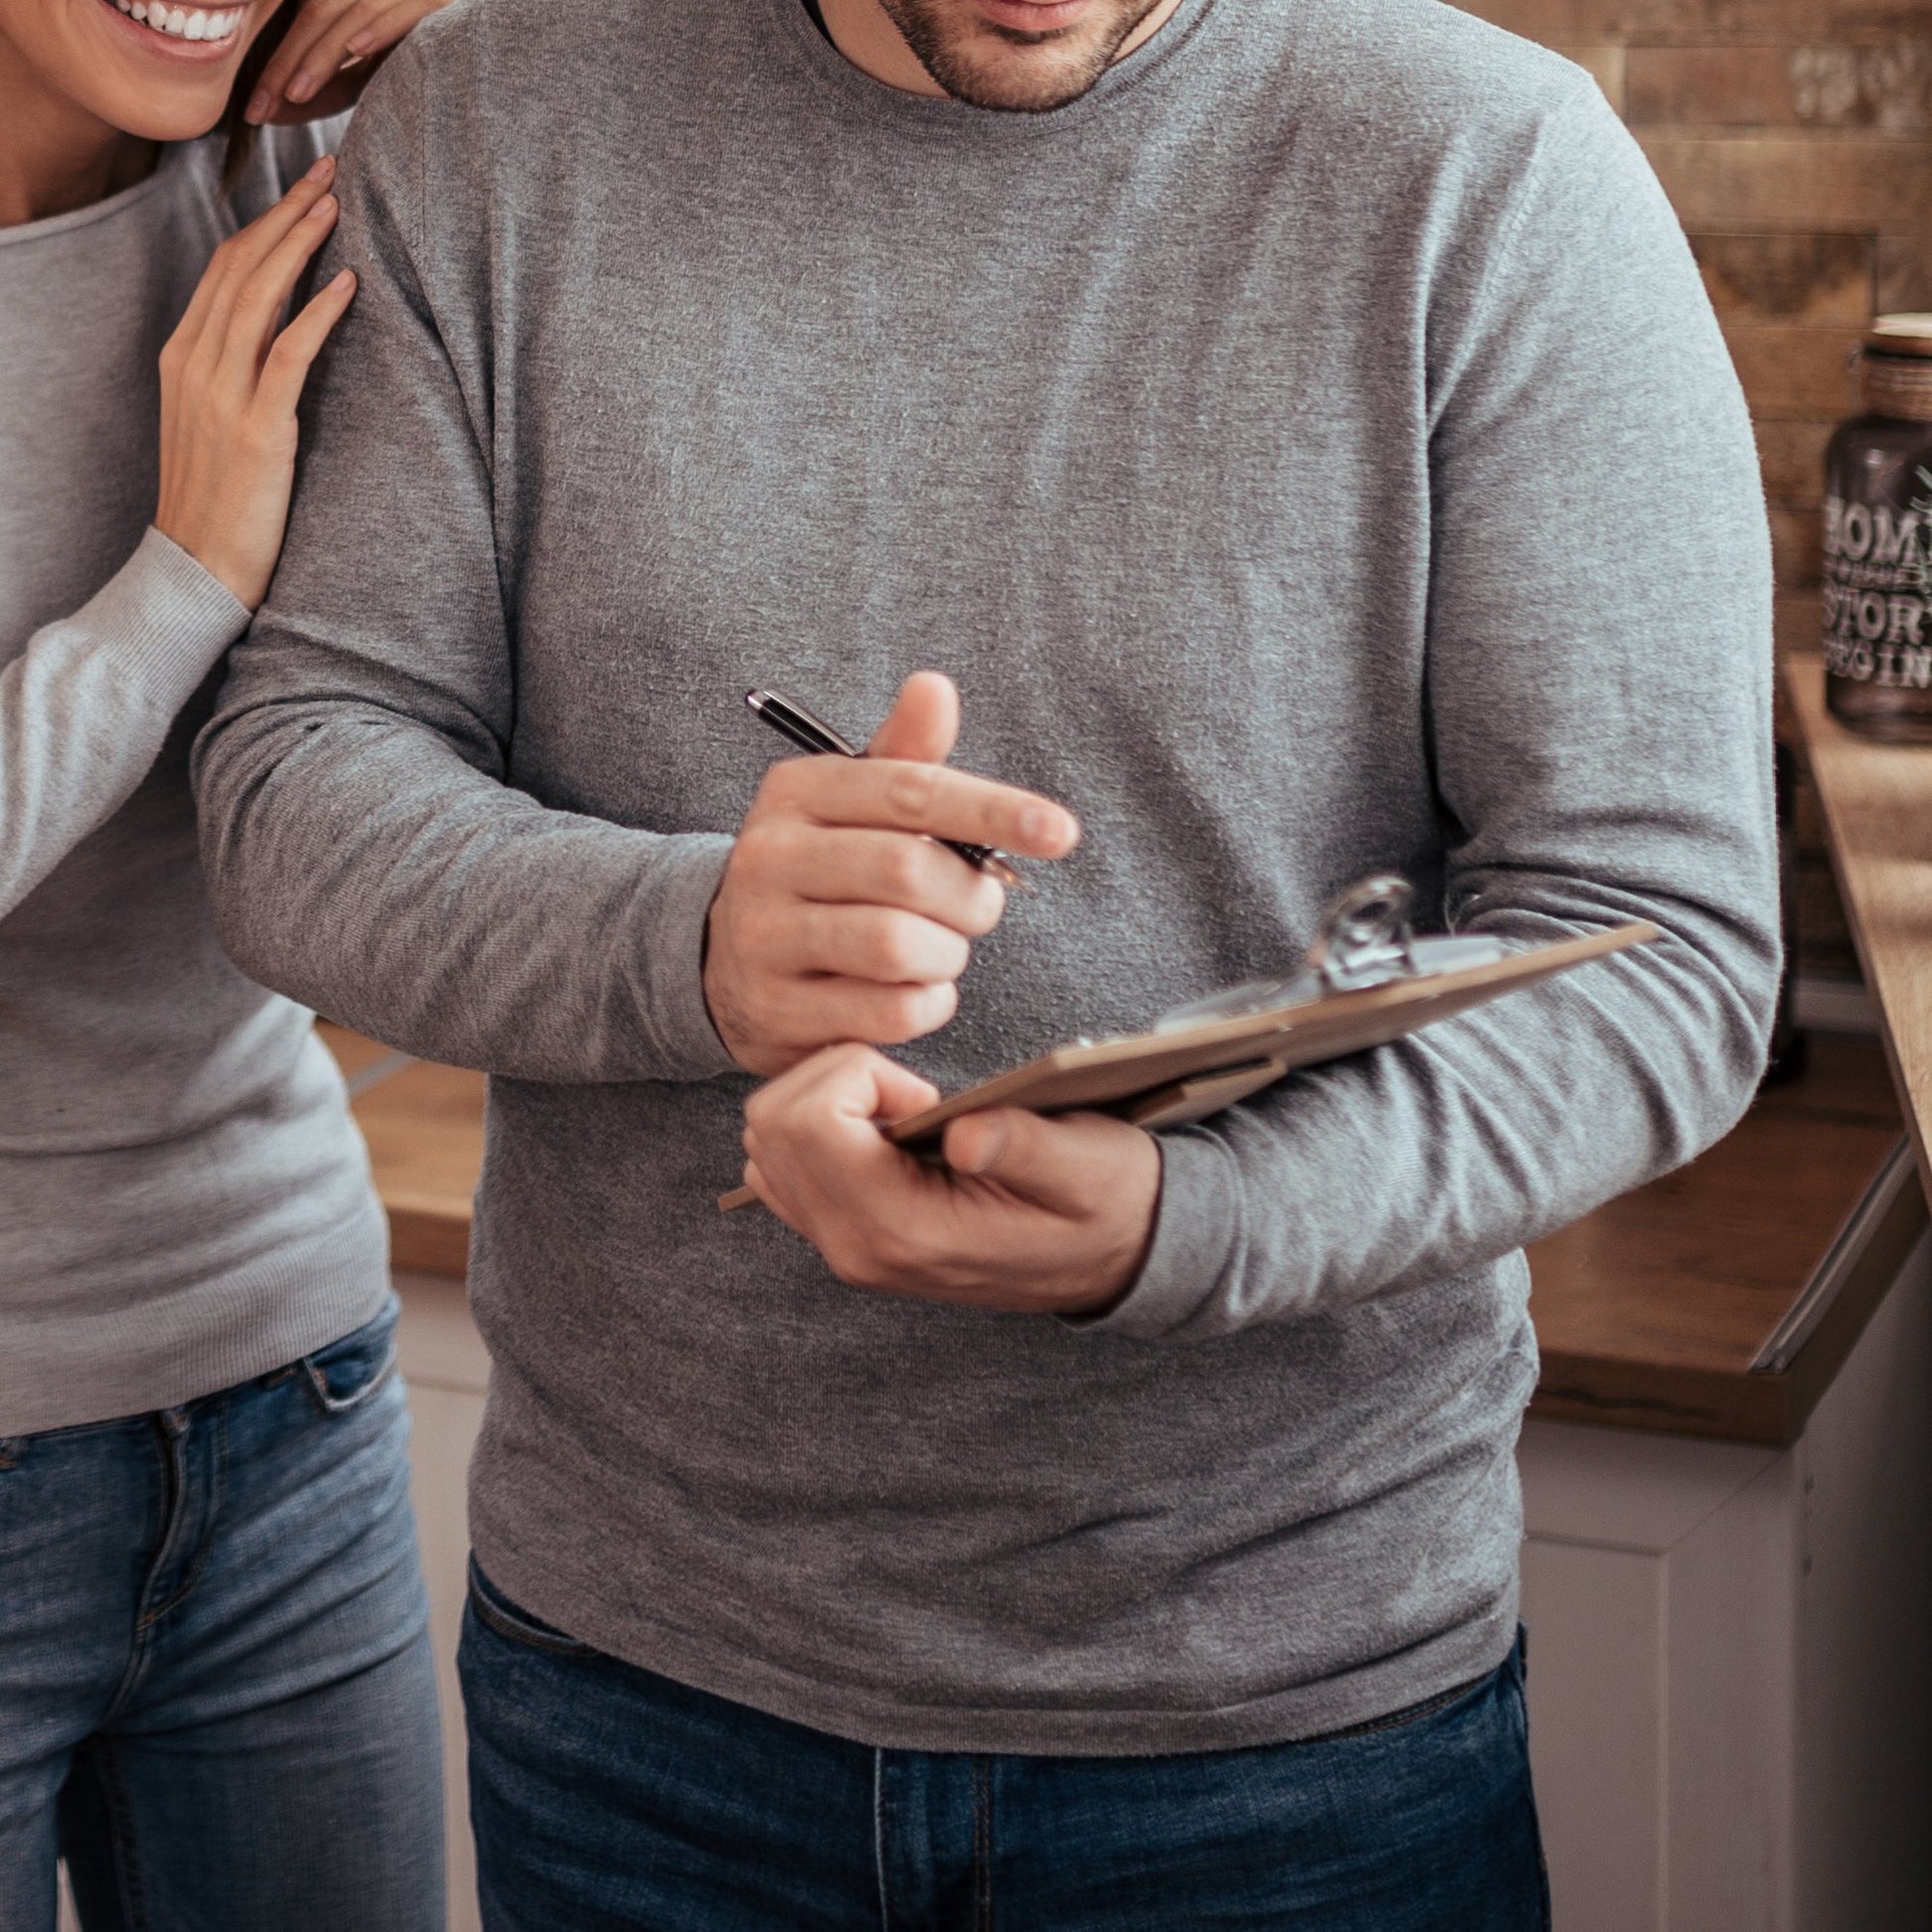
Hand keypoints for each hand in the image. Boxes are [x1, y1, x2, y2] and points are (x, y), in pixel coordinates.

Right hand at [154, 157, 355, 610]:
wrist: (198, 568)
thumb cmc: (220, 501)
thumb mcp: (218, 422)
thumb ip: (238, 373)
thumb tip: (279, 337)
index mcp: (183, 355)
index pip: (224, 268)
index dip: (266, 222)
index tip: (306, 189)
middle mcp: (196, 364)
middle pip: (241, 266)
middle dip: (287, 213)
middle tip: (331, 172)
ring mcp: (223, 394)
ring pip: (260, 296)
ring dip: (301, 245)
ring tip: (338, 205)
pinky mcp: (259, 430)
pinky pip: (288, 356)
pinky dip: (317, 313)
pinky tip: (347, 283)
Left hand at [247, 0, 451, 122]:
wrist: (492, 44)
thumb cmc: (427, 60)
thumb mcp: (368, 75)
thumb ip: (327, 88)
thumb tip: (275, 113)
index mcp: (353, 0)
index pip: (304, 24)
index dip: (274, 65)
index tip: (252, 109)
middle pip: (318, 16)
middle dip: (286, 64)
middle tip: (260, 107)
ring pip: (352, 15)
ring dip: (322, 54)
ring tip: (296, 92)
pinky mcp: (437, 0)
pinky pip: (405, 11)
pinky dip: (380, 28)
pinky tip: (356, 49)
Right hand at [704, 672, 1079, 1076]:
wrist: (730, 963)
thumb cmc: (823, 873)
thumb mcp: (853, 805)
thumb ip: (906, 755)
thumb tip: (935, 687)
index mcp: (798, 792)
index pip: (910, 790)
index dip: (993, 809)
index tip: (1060, 832)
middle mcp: (768, 857)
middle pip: (908, 871)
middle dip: (969, 897)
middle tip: (979, 907)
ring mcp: (764, 937)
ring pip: (897, 946)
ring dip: (948, 954)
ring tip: (942, 950)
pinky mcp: (777, 1008)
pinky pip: (888, 1012)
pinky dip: (928, 1004)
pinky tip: (917, 990)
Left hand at [740, 1043, 1161, 1315]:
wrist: (1114, 1260)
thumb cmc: (1106, 1202)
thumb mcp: (1088, 1167)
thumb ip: (1022, 1146)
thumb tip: (957, 1133)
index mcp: (907, 1232)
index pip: (811, 1125)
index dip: (859, 1076)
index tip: (924, 1088)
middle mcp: (858, 1248)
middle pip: (772, 1127)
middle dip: (832, 1078)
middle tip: (909, 1088)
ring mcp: (845, 1247)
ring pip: (767, 1144)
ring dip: (822, 1099)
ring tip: (898, 1105)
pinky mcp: (845, 1235)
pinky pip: (784, 1167)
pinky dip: (818, 1126)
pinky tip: (883, 1126)